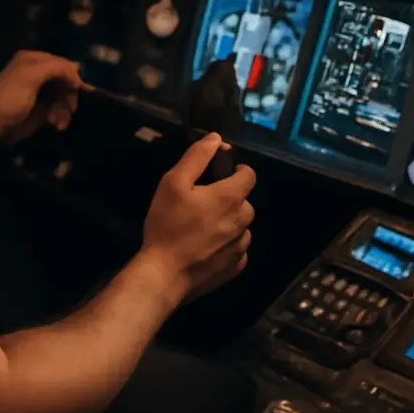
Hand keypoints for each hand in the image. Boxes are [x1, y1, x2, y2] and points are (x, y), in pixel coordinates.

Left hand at [0, 50, 92, 147]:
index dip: (72, 78)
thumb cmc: (9, 99)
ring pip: (64, 97)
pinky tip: (55, 125)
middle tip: (69, 110)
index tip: (77, 92)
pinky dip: (60, 117)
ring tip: (56, 122)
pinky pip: (58, 109)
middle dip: (68, 97)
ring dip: (64, 110)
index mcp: (34, 60)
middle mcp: (38, 73)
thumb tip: (77, 74)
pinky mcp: (40, 108)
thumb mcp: (30, 76)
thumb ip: (56, 68)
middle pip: (66, 82)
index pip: (64, 64)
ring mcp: (39, 91)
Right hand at [139, 133, 255, 303]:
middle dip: (230, 197)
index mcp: (230, 197)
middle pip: (245, 201)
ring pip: (242, 226)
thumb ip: (196, 157)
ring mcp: (240, 247)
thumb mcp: (174, 182)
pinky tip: (207, 247)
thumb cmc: (168, 224)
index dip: (237, 170)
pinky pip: (237, 250)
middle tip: (203, 201)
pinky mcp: (234, 268)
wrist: (164, 274)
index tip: (221, 173)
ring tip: (203, 226)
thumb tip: (215, 139)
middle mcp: (242, 221)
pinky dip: (227, 245)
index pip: (249, 175)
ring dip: (229, 222)